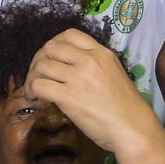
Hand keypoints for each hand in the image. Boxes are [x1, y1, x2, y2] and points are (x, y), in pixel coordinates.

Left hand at [22, 29, 160, 153]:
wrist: (133, 129)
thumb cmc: (126, 108)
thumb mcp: (114, 73)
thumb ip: (94, 65)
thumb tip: (68, 67)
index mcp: (101, 53)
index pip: (69, 34)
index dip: (55, 43)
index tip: (51, 57)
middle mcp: (89, 60)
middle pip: (51, 47)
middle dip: (39, 59)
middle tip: (38, 73)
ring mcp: (79, 77)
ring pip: (42, 65)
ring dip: (33, 76)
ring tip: (34, 89)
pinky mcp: (69, 96)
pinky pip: (39, 85)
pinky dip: (31, 90)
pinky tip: (34, 97)